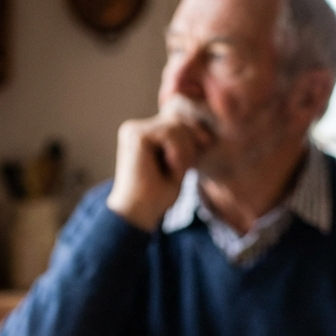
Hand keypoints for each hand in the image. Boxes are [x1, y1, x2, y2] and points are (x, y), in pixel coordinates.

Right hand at [105, 109, 213, 230]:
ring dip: (185, 152)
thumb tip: (202, 128)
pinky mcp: (136, 135)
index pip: (177, 121)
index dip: (193, 135)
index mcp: (143, 134)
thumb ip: (184, 143)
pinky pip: (171, 133)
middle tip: (183, 170)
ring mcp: (133, 130)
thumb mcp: (178, 164)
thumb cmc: (157, 196)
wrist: (137, 214)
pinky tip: (171, 169)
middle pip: (178, 120)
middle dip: (190, 145)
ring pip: (177, 126)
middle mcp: (135, 128)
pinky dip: (179, 154)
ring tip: (176, 173)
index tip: (199, 155)